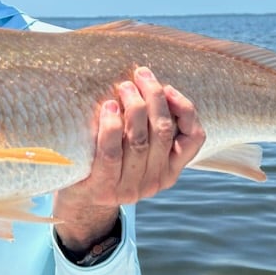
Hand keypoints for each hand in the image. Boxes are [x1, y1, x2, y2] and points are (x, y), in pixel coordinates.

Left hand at [53, 67, 205, 251]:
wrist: (81, 199)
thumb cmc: (111, 161)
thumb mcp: (139, 149)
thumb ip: (152, 127)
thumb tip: (153, 83)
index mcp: (171, 170)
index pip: (195, 138)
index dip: (185, 108)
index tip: (168, 88)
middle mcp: (156, 181)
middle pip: (163, 130)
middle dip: (154, 96)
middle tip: (141, 74)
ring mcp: (131, 189)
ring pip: (139, 140)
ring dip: (133, 106)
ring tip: (124, 86)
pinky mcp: (104, 189)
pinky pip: (111, 153)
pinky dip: (111, 126)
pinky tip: (108, 107)